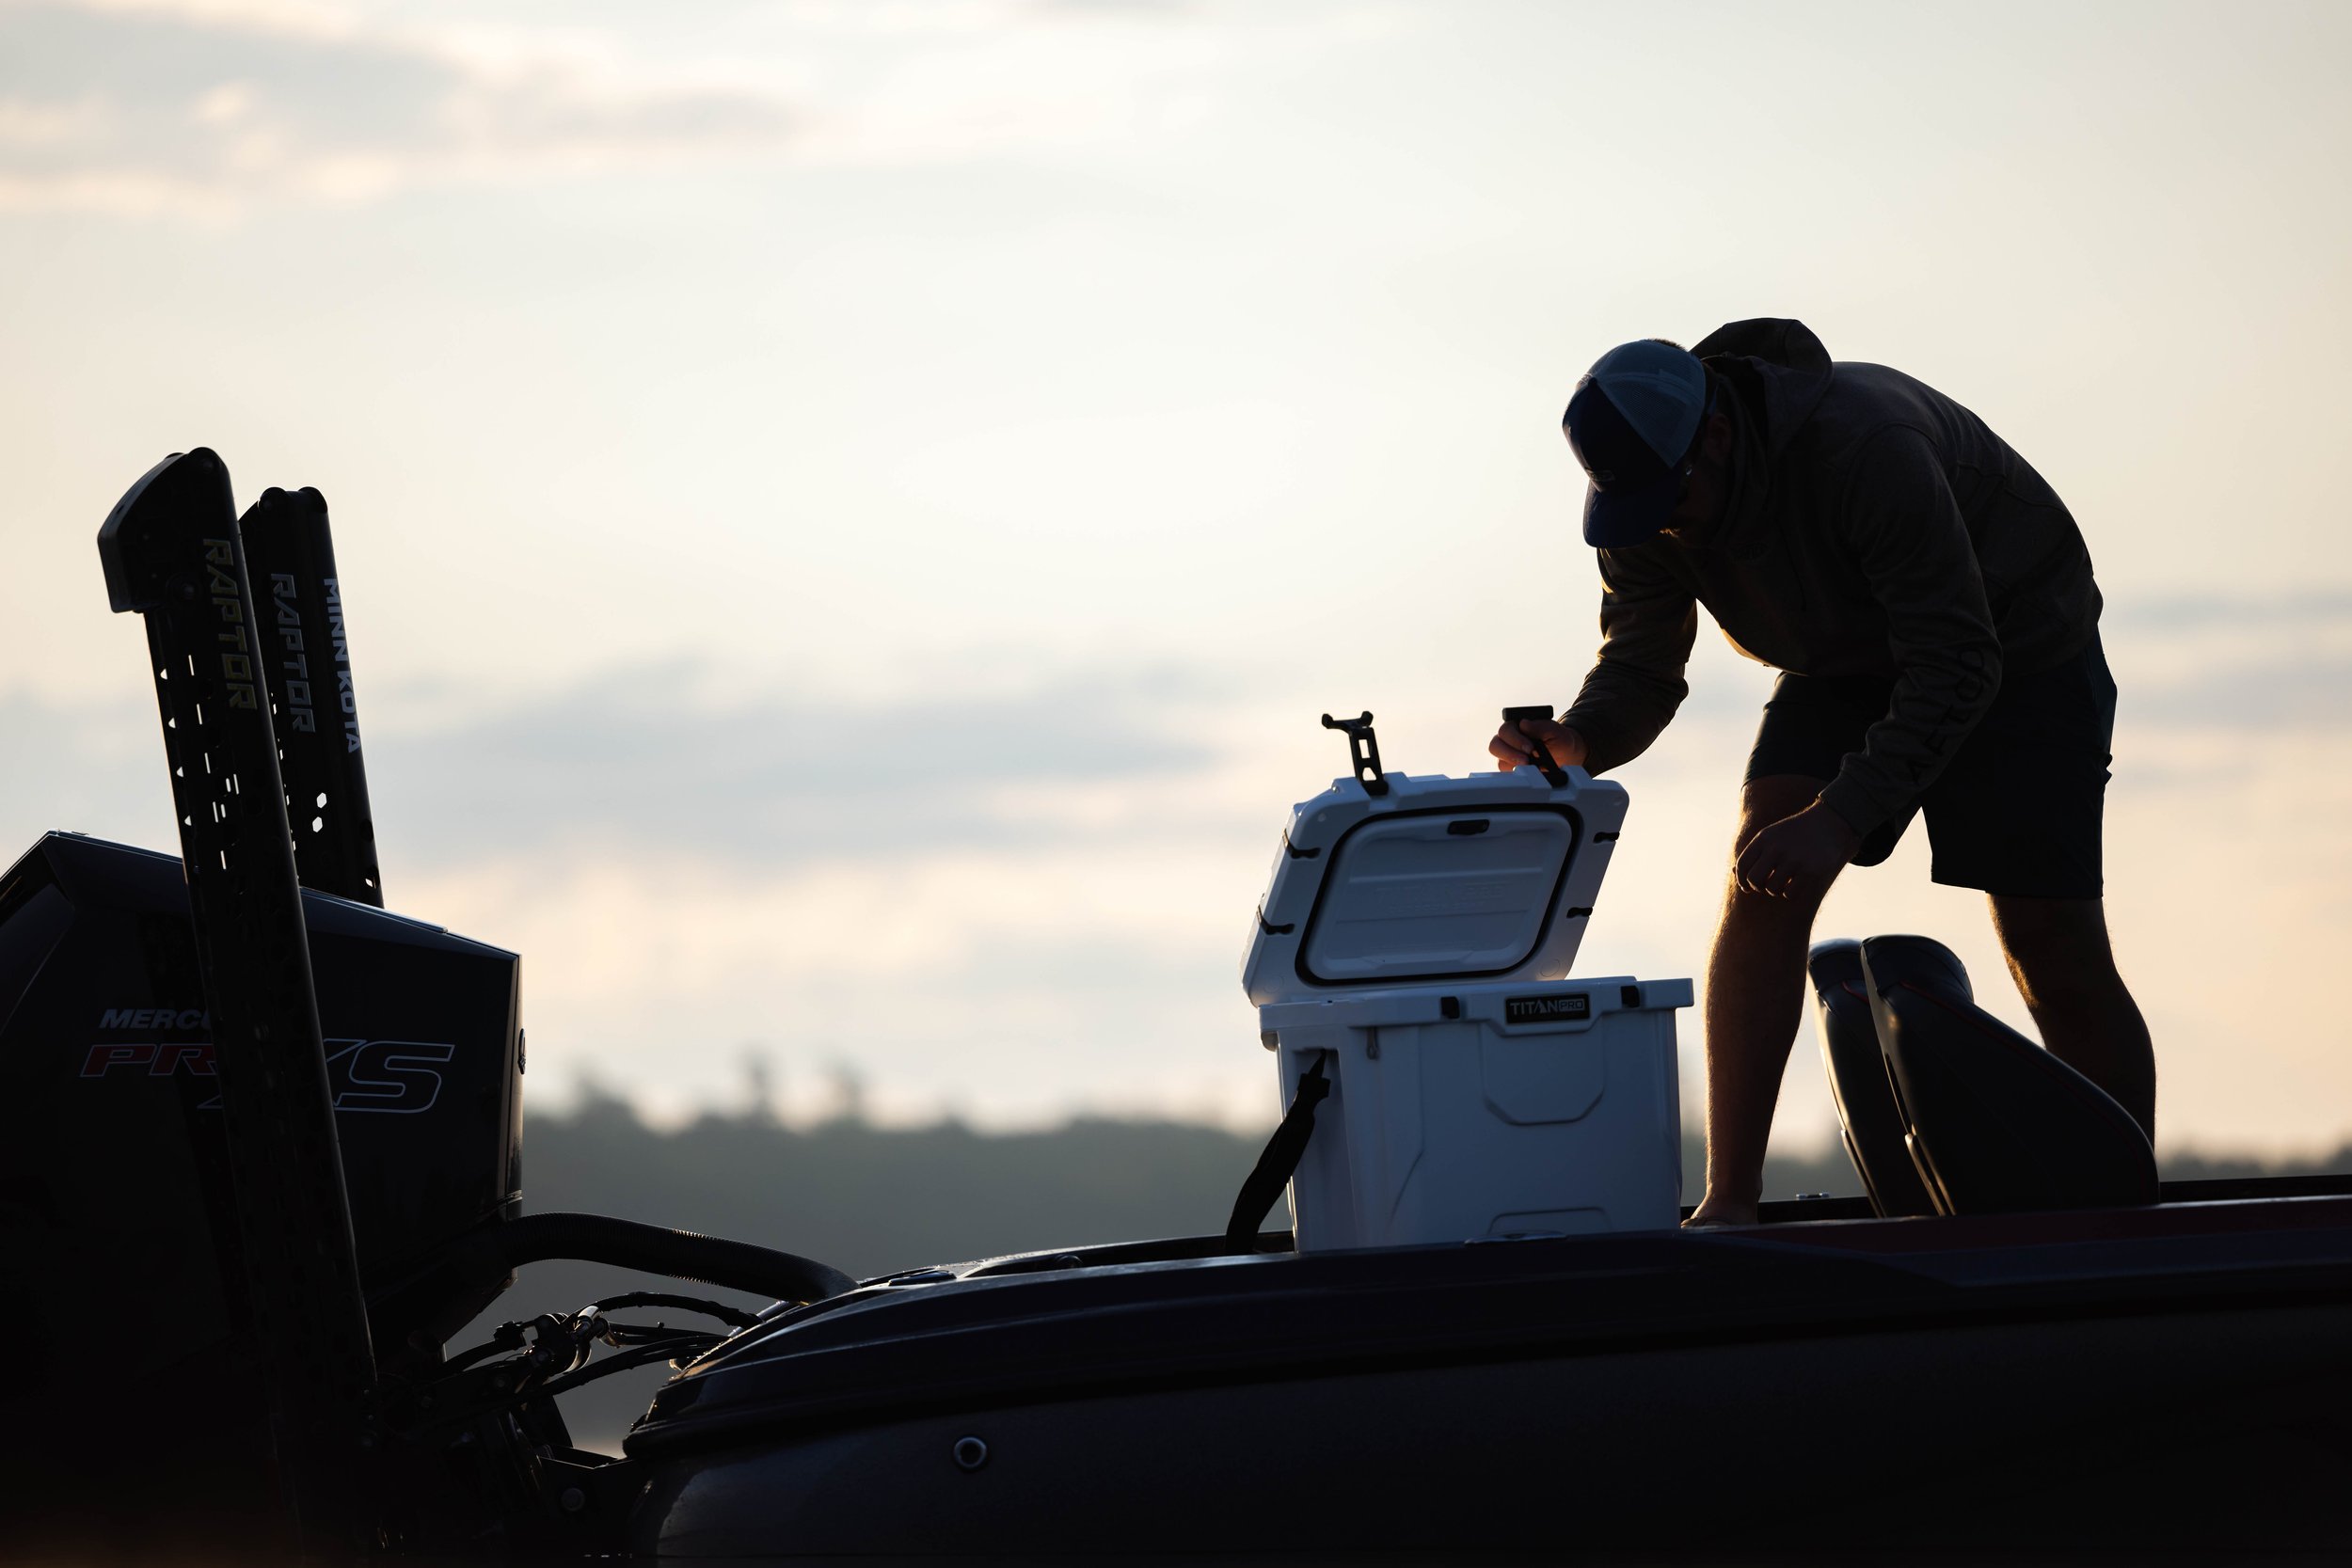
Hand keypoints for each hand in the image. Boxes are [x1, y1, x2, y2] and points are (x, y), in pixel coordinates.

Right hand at [1488, 718, 1587, 773]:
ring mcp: (1507, 753)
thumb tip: (1524, 724)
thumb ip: (1540, 726)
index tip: (1529, 748)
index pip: (1506, 730)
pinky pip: (1506, 771)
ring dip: (1513, 764)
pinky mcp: (1510, 766)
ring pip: (1499, 760)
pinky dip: (1516, 772)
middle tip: (1526, 761)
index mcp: (1516, 725)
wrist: (1563, 753)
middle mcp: (1508, 738)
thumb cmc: (1557, 739)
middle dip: (1510, 754)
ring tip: (1528, 767)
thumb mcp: (1554, 730)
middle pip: (1495, 745)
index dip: (1515, 739)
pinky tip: (1527, 771)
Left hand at [1733, 801, 1860, 901]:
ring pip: (1772, 889)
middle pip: (1754, 880)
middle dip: (1757, 887)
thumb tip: (1733, 872)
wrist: (1827, 824)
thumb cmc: (1793, 833)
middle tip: (1765, 886)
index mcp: (1764, 838)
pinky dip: (1789, 894)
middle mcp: (1777, 848)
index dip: (1741, 880)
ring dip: (1774, 891)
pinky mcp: (1810, 870)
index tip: (1747, 886)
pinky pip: (1790, 893)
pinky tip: (1793, 886)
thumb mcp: (1770, 836)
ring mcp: (1794, 859)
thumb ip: (1753, 852)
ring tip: (1781, 884)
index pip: (1742, 865)